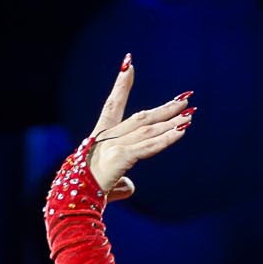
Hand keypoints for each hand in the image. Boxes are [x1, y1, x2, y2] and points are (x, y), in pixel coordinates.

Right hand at [84, 58, 193, 202]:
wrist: (72, 200)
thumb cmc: (86, 195)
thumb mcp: (107, 185)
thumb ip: (121, 182)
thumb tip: (129, 185)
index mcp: (101, 137)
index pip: (112, 105)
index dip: (122, 84)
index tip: (128, 63)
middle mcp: (107, 136)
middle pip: (141, 117)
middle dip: (165, 107)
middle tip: (185, 98)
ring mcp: (113, 145)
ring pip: (148, 129)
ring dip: (172, 121)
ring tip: (190, 113)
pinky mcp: (120, 157)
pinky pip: (148, 146)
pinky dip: (166, 138)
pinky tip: (182, 131)